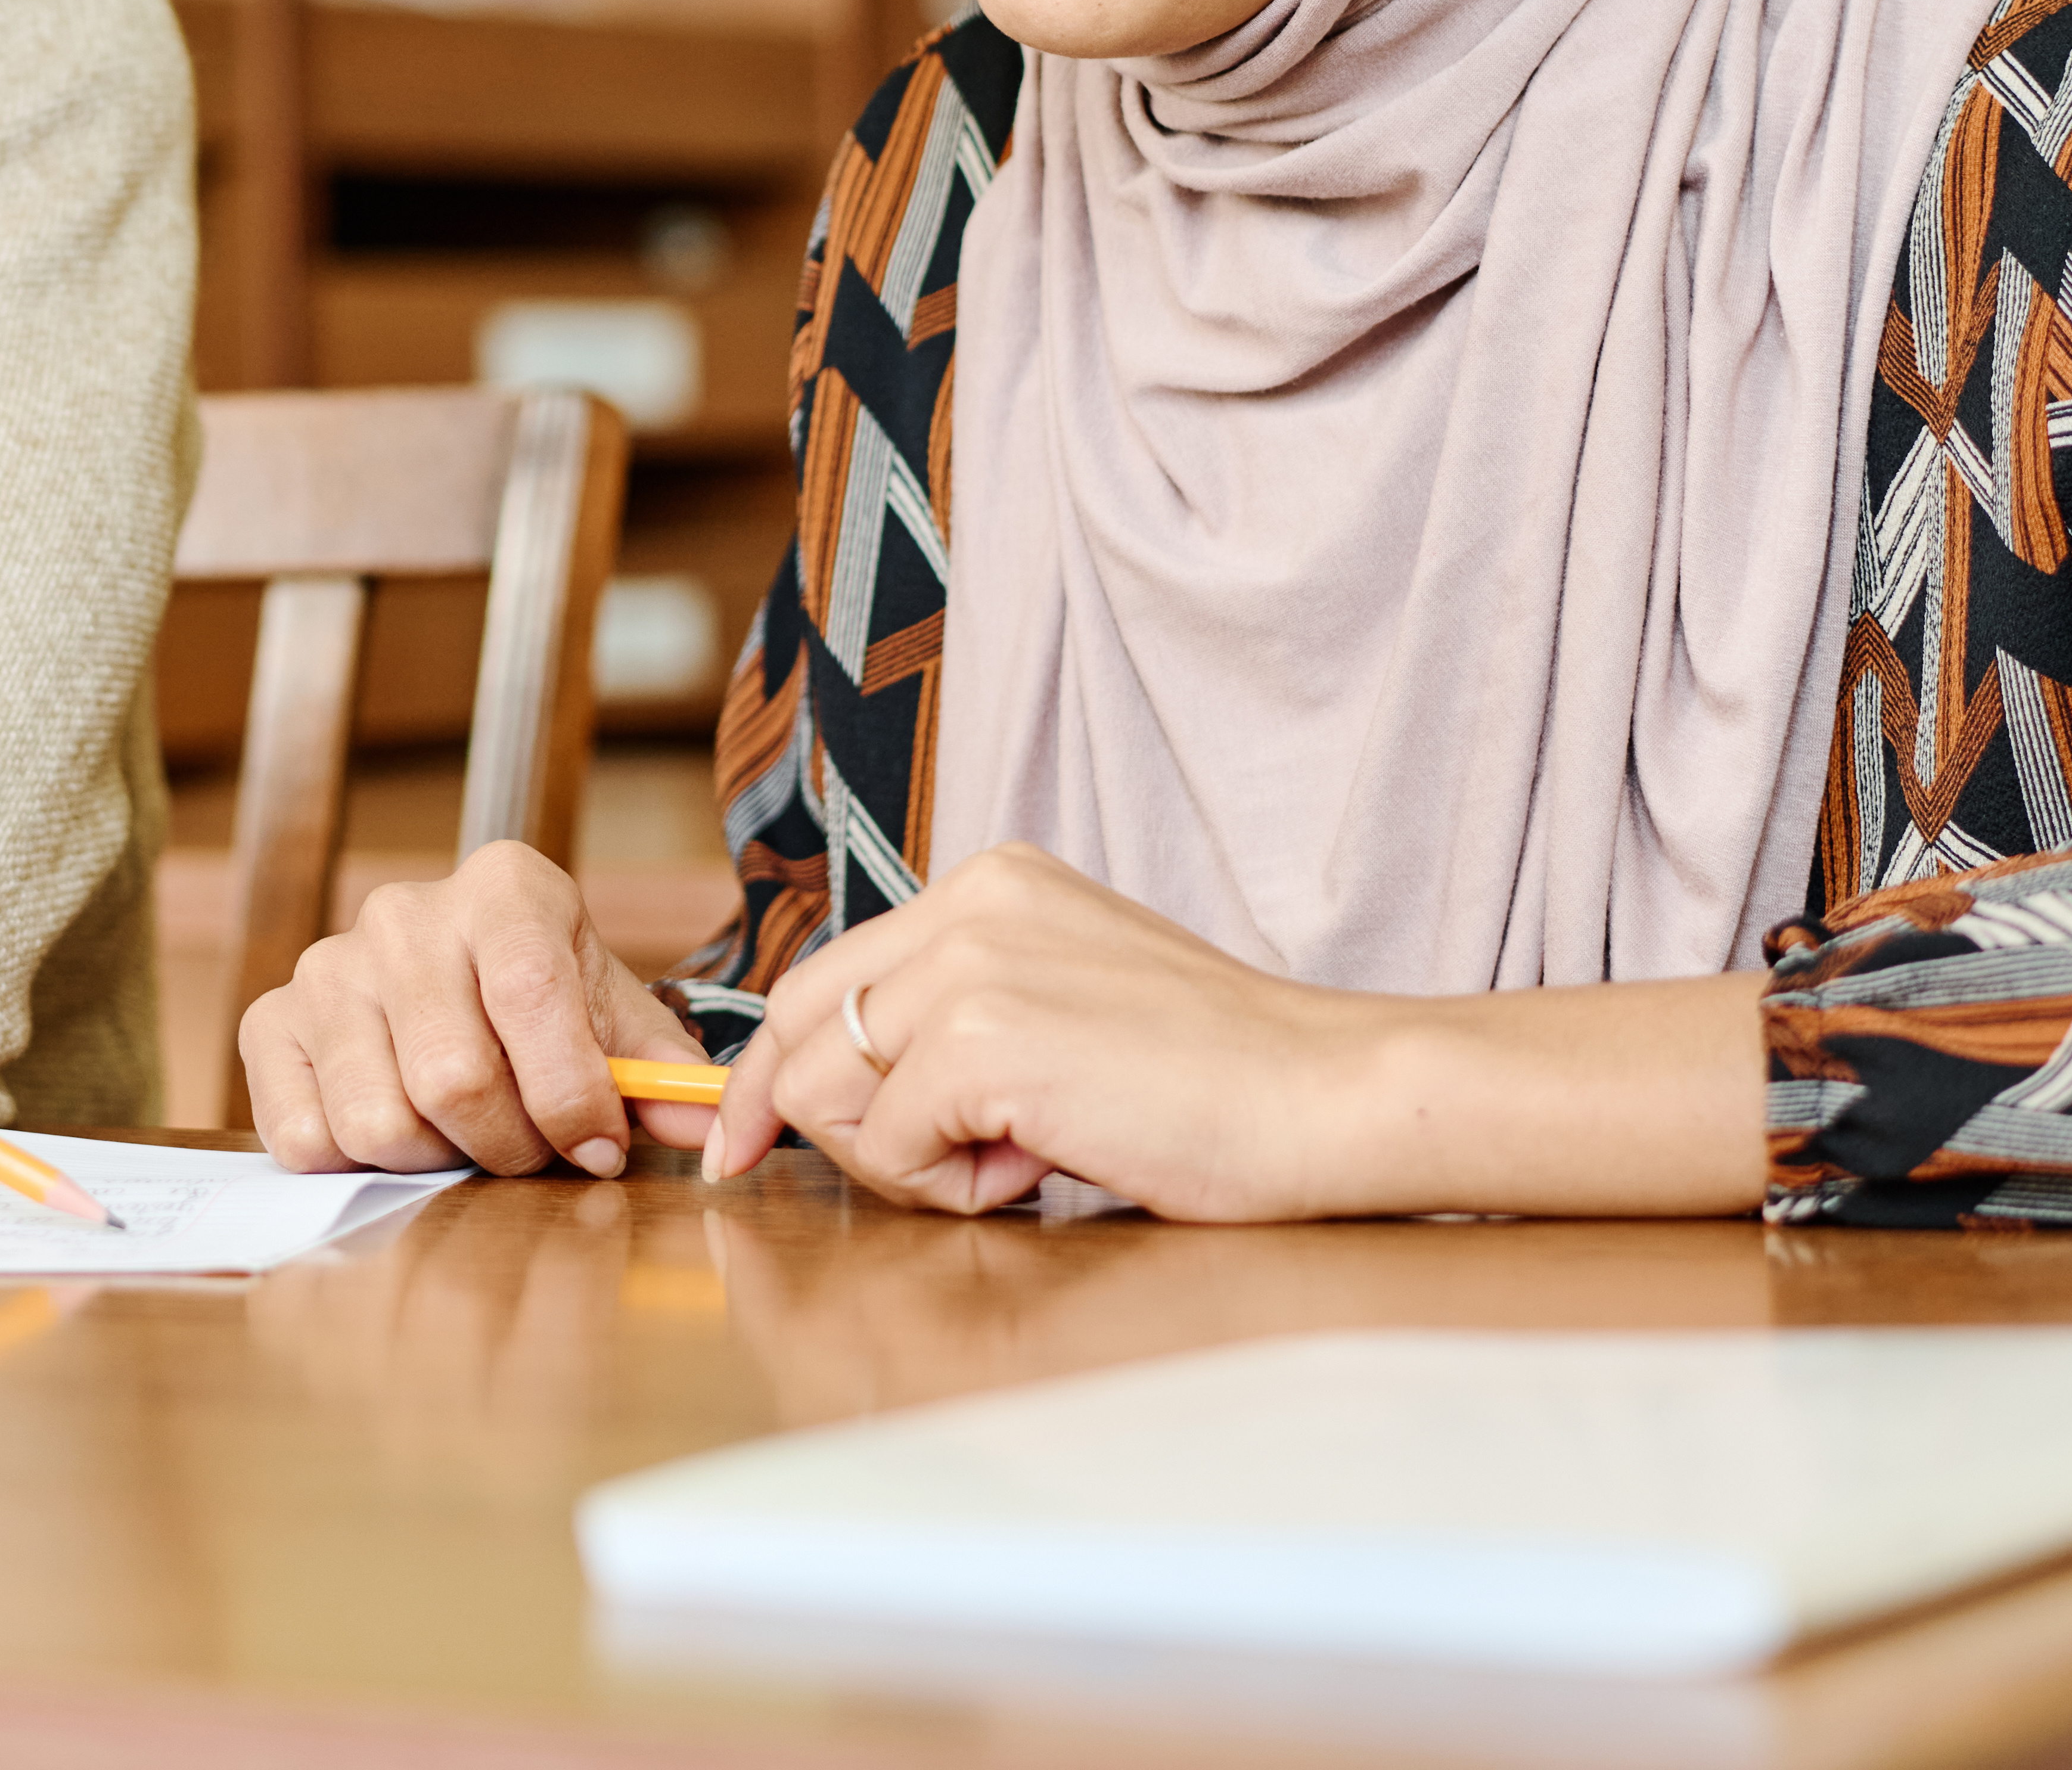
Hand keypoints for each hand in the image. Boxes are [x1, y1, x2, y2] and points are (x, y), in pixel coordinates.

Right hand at [238, 841, 729, 1178]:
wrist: (455, 981)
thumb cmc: (544, 1007)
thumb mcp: (614, 1020)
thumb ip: (661, 1074)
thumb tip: (706, 1127)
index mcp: (504, 888)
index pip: (532, 1000)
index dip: (571, 1097)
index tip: (599, 1148)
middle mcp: (404, 912)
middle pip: (453, 1078)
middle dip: (507, 1146)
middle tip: (528, 1152)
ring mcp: (326, 965)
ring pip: (379, 1120)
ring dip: (435, 1160)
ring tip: (463, 1138)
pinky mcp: (269, 1021)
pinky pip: (305, 1137)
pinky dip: (358, 1165)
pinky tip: (397, 1131)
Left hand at [702, 842, 1764, 1221]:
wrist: (1327, 1094)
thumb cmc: (1216, 1079)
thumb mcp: (1068, 1004)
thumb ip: (965, 1020)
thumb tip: (854, 1095)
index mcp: (990, 885)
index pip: (825, 976)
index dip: (773, 1068)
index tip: (744, 1138)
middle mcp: (968, 903)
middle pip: (800, 1028)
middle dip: (799, 1123)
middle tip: (884, 1182)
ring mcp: (972, 964)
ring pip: (836, 1095)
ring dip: (912, 1160)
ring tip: (1026, 1155)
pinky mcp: (985, 1038)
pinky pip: (893, 1145)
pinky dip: (954, 1186)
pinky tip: (1049, 1164)